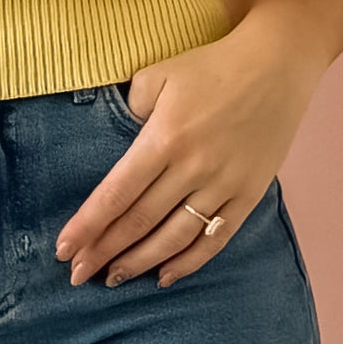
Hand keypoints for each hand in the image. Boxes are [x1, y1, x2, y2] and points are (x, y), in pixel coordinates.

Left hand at [56, 22, 323, 290]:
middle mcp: (193, 166)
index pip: (117, 193)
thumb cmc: (211, 67)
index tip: (64, 250)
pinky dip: (189, 262)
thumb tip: (114, 144)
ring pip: (175, 237)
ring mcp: (224, 184)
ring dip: (140, 263)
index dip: (88, 226)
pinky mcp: (249, 194)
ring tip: (114, 278)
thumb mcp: (159, 74)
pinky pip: (216, 238)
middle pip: (140, 222)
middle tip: (79, 275)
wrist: (278, 64)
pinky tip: (165, 276)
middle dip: (104, 252)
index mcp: (165, 137)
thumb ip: (129, 108)